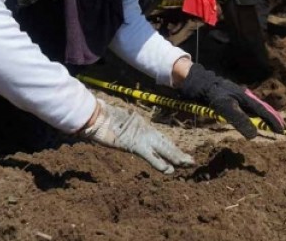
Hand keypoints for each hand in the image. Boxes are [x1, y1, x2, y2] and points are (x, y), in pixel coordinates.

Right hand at [79, 100, 194, 173]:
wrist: (95, 116)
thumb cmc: (101, 118)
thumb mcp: (116, 124)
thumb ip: (123, 128)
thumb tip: (122, 130)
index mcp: (140, 124)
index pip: (159, 138)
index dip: (169, 147)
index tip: (179, 154)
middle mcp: (144, 129)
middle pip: (165, 143)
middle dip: (177, 152)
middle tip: (191, 161)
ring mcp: (141, 136)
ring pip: (163, 148)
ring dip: (175, 157)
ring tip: (187, 163)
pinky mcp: (134, 144)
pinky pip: (150, 156)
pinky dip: (160, 163)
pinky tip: (169, 170)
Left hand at [179, 63, 285, 138]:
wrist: (199, 83)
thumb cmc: (213, 94)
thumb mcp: (226, 108)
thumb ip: (240, 120)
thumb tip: (255, 135)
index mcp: (247, 98)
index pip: (264, 111)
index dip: (273, 121)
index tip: (283, 130)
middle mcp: (245, 98)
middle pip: (262, 109)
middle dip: (272, 118)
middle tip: (280, 128)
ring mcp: (238, 98)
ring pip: (255, 109)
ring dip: (264, 117)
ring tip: (270, 124)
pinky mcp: (231, 100)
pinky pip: (246, 109)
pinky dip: (254, 116)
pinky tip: (252, 118)